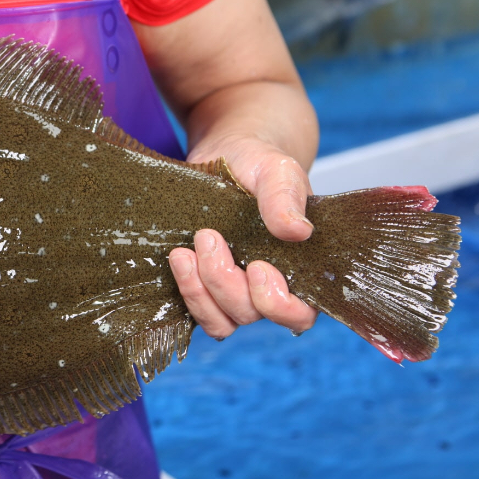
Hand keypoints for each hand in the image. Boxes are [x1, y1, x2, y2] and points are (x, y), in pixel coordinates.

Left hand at [167, 136, 317, 338]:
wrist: (228, 157)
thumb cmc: (260, 165)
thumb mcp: (277, 171)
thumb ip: (287, 198)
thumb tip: (299, 231)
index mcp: (301, 269)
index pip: (299, 314)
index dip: (277, 303)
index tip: (258, 266)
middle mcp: (269, 288)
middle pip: (250, 313)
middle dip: (224, 281)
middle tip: (207, 236)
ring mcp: (235, 291)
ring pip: (220, 321)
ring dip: (198, 291)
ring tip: (183, 253)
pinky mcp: (206, 286)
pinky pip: (197, 309)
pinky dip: (185, 290)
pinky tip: (178, 258)